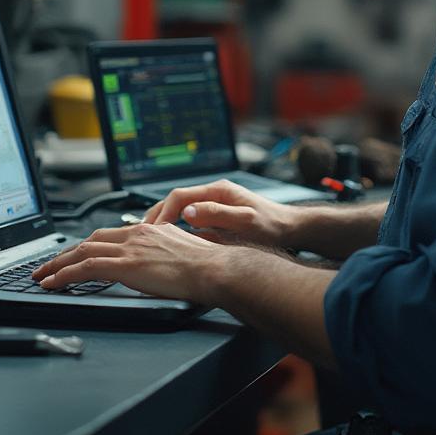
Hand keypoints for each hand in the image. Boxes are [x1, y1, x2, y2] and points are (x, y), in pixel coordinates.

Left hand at [32, 223, 224, 302]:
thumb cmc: (207, 266)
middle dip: (66, 254)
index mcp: (149, 230)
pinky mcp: (126, 265)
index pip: (109, 236)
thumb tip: (162, 261)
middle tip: (49, 265)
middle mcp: (136, 234)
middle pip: (91, 241)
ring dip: (57, 265)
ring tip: (41, 276)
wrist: (215, 269)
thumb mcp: (183, 251)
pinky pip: (86, 268)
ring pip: (82, 252)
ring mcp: (130, 248)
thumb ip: (166, 251)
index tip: (74, 255)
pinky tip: (53, 283)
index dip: (87, 246)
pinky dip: (65, 274)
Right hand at [142, 179, 297, 248]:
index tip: (153, 230)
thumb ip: (217, 215)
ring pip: (182, 211)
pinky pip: (192, 222)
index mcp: (219, 191)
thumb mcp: (246, 221)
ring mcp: (217, 206)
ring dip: (166, 223)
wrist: (293, 231)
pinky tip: (173, 243)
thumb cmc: (274, 226)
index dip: (163, 212)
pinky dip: (178, 230)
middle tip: (143, 235)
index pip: (180, 196)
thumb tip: (187, 213)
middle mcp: (215, 195)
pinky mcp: (219, 219)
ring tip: (152, 239)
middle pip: (176, 201)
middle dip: (158, 216)